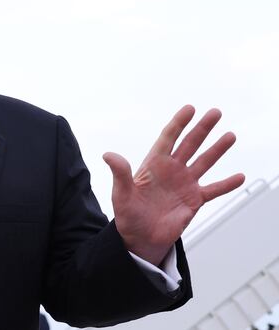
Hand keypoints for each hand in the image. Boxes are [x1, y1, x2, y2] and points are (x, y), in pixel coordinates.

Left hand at [103, 105, 244, 265]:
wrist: (140, 238)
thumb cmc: (128, 215)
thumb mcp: (121, 193)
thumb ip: (120, 173)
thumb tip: (108, 155)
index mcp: (153, 165)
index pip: (168, 138)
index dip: (178, 123)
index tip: (190, 108)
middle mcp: (171, 170)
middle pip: (189, 144)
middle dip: (202, 128)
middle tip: (215, 112)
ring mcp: (184, 184)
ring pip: (204, 162)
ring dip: (217, 149)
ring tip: (230, 136)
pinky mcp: (194, 200)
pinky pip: (213, 190)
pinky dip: (226, 184)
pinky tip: (239, 176)